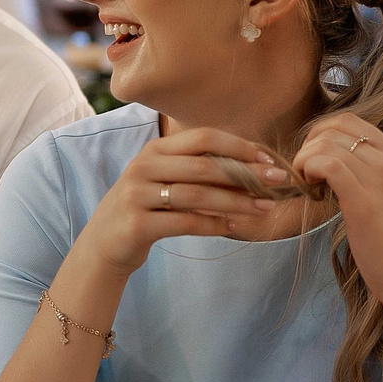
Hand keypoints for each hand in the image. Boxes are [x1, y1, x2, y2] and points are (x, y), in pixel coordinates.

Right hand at [76, 125, 307, 279]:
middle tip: (278, 181)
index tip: (268, 158)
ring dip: (237, 202)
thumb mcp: (164, 181)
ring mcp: (138, 196)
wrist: (104, 244)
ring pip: (197, 195)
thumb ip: (197, 171)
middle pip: (204, 165)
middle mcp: (143, 167)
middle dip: (246, 173)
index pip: (202, 137)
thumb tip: (253, 168)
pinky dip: (214, 225)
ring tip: (265, 207)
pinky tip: (234, 228)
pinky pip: (185, 223)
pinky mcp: (137, 225)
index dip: (238, 145)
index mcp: (154, 150)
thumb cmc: (145, 209)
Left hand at [289, 113, 382, 320]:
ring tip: (308, 184)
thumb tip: (338, 164)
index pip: (349, 121)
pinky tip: (311, 190)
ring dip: (305, 160)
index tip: (313, 157)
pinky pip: (325, 164)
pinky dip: (308, 170)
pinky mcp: (363, 198)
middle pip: (334, 128)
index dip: (321, 134)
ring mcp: (379, 176)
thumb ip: (372, 175)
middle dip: (309, 145)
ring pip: (326, 144)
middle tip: (305, 172)